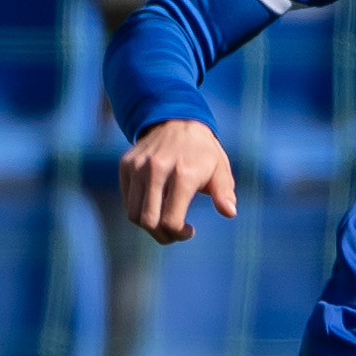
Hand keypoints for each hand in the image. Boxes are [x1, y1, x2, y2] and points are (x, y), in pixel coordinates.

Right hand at [117, 117, 236, 244]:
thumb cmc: (203, 152)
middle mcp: (157, 169)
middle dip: (161, 236)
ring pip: (133, 214)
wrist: (177, 120)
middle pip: (148, 221)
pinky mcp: (126, 165)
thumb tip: (229, 212)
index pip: (171, 221)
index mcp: (183, 174)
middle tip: (173, 234)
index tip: (189, 231)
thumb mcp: (220, 169)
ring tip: (163, 221)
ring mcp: (138, 166)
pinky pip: (128, 199)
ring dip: (148, 225)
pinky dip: (139, 208)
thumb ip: (224, 193)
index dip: (179, 234)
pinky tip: (155, 204)